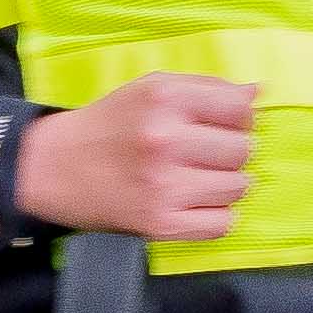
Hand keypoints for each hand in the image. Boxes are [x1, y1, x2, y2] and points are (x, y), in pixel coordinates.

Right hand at [15, 73, 255, 239]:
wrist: (53, 169)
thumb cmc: (109, 125)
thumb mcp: (151, 89)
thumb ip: (206, 88)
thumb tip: (258, 93)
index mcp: (165, 99)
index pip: (240, 109)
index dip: (239, 118)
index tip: (223, 124)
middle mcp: (166, 140)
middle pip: (243, 150)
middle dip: (231, 151)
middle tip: (205, 154)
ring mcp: (164, 186)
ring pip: (238, 187)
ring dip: (226, 183)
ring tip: (198, 178)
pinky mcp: (161, 224)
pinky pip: (222, 223)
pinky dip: (216, 215)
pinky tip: (194, 202)